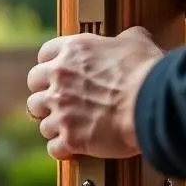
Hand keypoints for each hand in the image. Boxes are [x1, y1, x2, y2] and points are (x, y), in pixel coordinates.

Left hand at [26, 27, 162, 159]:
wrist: (150, 104)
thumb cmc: (145, 71)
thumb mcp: (137, 42)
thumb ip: (125, 38)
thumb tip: (131, 36)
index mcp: (72, 51)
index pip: (44, 55)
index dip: (50, 65)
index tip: (57, 74)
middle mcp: (59, 78)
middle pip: (34, 89)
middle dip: (45, 96)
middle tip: (59, 103)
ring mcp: (61, 109)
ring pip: (42, 121)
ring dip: (54, 125)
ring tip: (69, 129)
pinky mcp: (70, 138)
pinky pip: (54, 147)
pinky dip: (63, 149)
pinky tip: (74, 148)